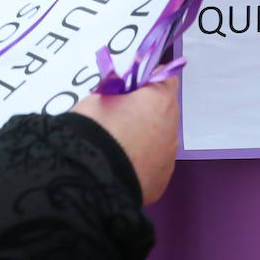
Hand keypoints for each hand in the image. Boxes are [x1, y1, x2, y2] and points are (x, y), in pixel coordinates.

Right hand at [72, 76, 180, 204]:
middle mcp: (171, 130)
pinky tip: (118, 163)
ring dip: (142, 138)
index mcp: (160, 102)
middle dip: (144, 111)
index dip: (147, 79)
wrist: (89, 174)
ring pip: (158, 140)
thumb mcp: (98, 97)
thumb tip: (118, 94)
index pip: (166, 78)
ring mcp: (167, 158)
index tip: (130, 83)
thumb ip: (115, 91)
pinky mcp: (159, 182)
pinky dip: (139, 162)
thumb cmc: (93, 129)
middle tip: (117, 114)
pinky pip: (151, 164)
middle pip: (162, 112)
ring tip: (114, 143)